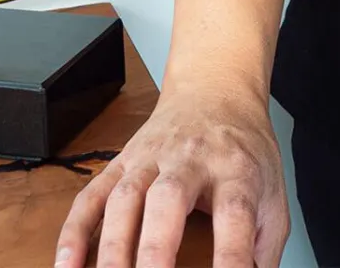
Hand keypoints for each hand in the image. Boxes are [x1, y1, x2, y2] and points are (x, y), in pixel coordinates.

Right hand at [51, 78, 290, 267]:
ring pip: (125, 197)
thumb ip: (265, 248)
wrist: (215, 89)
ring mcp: (151, 158)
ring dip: (113, 247)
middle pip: (170, 197)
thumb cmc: (243, 150)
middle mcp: (190, 159)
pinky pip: (92, 195)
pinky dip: (74, 233)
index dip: (231, 258)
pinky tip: (66, 266)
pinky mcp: (122, 161)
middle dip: (157, 249)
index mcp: (235, 169)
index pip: (235, 213)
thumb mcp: (273, 191)